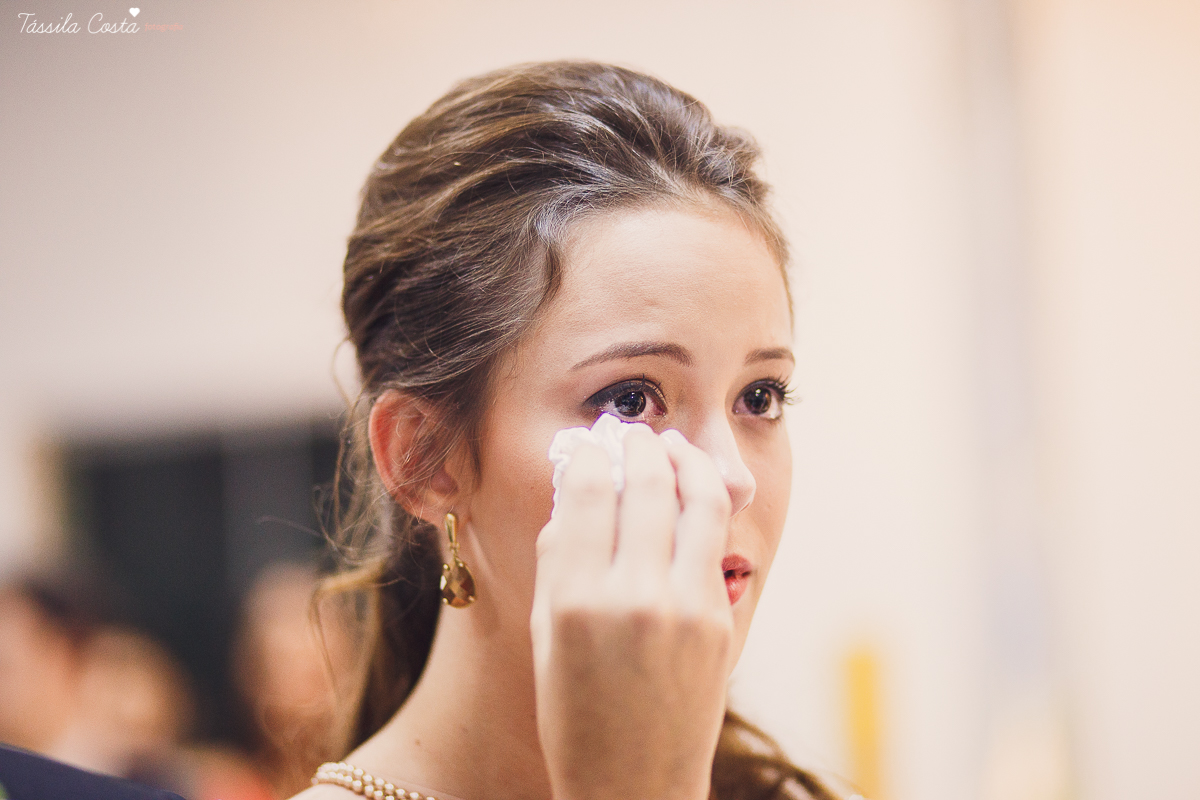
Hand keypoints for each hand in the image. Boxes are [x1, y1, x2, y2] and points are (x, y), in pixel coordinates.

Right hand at [531, 426, 733, 799]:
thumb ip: (558, 560)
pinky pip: (712, 539)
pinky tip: (687, 494)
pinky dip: (700, 502)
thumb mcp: (545, 637)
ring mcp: (686, 608)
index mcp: (577, 601)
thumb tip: (576, 493)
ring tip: (669, 447)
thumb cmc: (574, 717)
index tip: (586, 444)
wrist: (636, 787)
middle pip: (648, 481)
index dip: (587, 454)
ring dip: (683, 459)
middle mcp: (635, 596)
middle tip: (630, 433)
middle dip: (638, 444)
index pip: (588, 490)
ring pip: (698, 497)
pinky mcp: (720, 621)